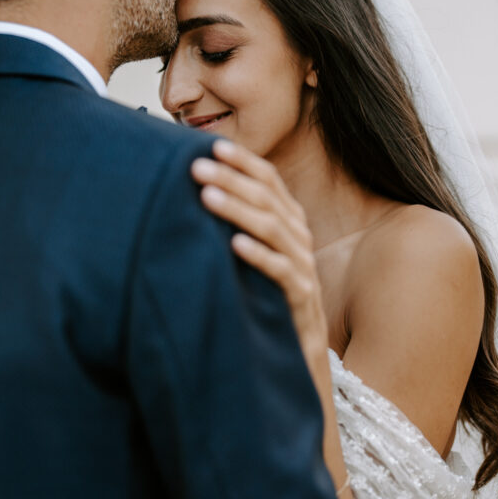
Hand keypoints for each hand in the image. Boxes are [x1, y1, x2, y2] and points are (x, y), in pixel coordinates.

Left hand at [190, 139, 327, 366]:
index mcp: (289, 221)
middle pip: (266, 199)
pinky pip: (282, 271)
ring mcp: (303, 267)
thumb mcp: (251, 254)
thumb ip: (235, 224)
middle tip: (196, 167)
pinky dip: (258, 256)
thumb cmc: (264, 296)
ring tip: (206, 198)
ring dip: (238, 211)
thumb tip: (195, 190)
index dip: (243, 161)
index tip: (211, 145)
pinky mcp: (302, 297)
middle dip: (231, 179)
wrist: (296, 352)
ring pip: (273, 229)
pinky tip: (234, 245)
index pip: (269, 179)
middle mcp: (299, 238)